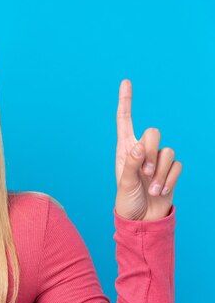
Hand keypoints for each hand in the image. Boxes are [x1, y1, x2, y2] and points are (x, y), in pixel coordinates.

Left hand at [115, 79, 181, 220]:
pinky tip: (161, 190)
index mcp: (125, 150)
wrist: (142, 220)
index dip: (126, 102)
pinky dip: (169, 179)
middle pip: (153, 132)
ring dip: (159, 171)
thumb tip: (139, 145)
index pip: (125, 121)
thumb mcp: (124, 183)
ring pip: (167, 150)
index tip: (126, 82)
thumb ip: (131, 164)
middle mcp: (142, 151)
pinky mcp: (171, 171)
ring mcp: (157, 161)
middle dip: (151, 151)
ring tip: (151, 186)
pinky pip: (177, 165)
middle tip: (143, 172)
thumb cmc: (128, 201)